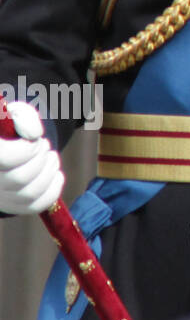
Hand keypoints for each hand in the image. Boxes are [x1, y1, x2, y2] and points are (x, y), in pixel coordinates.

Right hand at [0, 100, 63, 214]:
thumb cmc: (8, 128)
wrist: (5, 146)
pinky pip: (38, 205)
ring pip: (30, 194)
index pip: (6, 159)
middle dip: (40, 158)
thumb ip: (23, 116)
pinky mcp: (13, 206)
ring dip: (50, 170)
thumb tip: (34, 135)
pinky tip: (54, 172)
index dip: (27, 149)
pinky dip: (54, 187)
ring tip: (50, 156)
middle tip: (44, 145)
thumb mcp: (12, 113)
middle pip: (20, 178)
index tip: (34, 139)